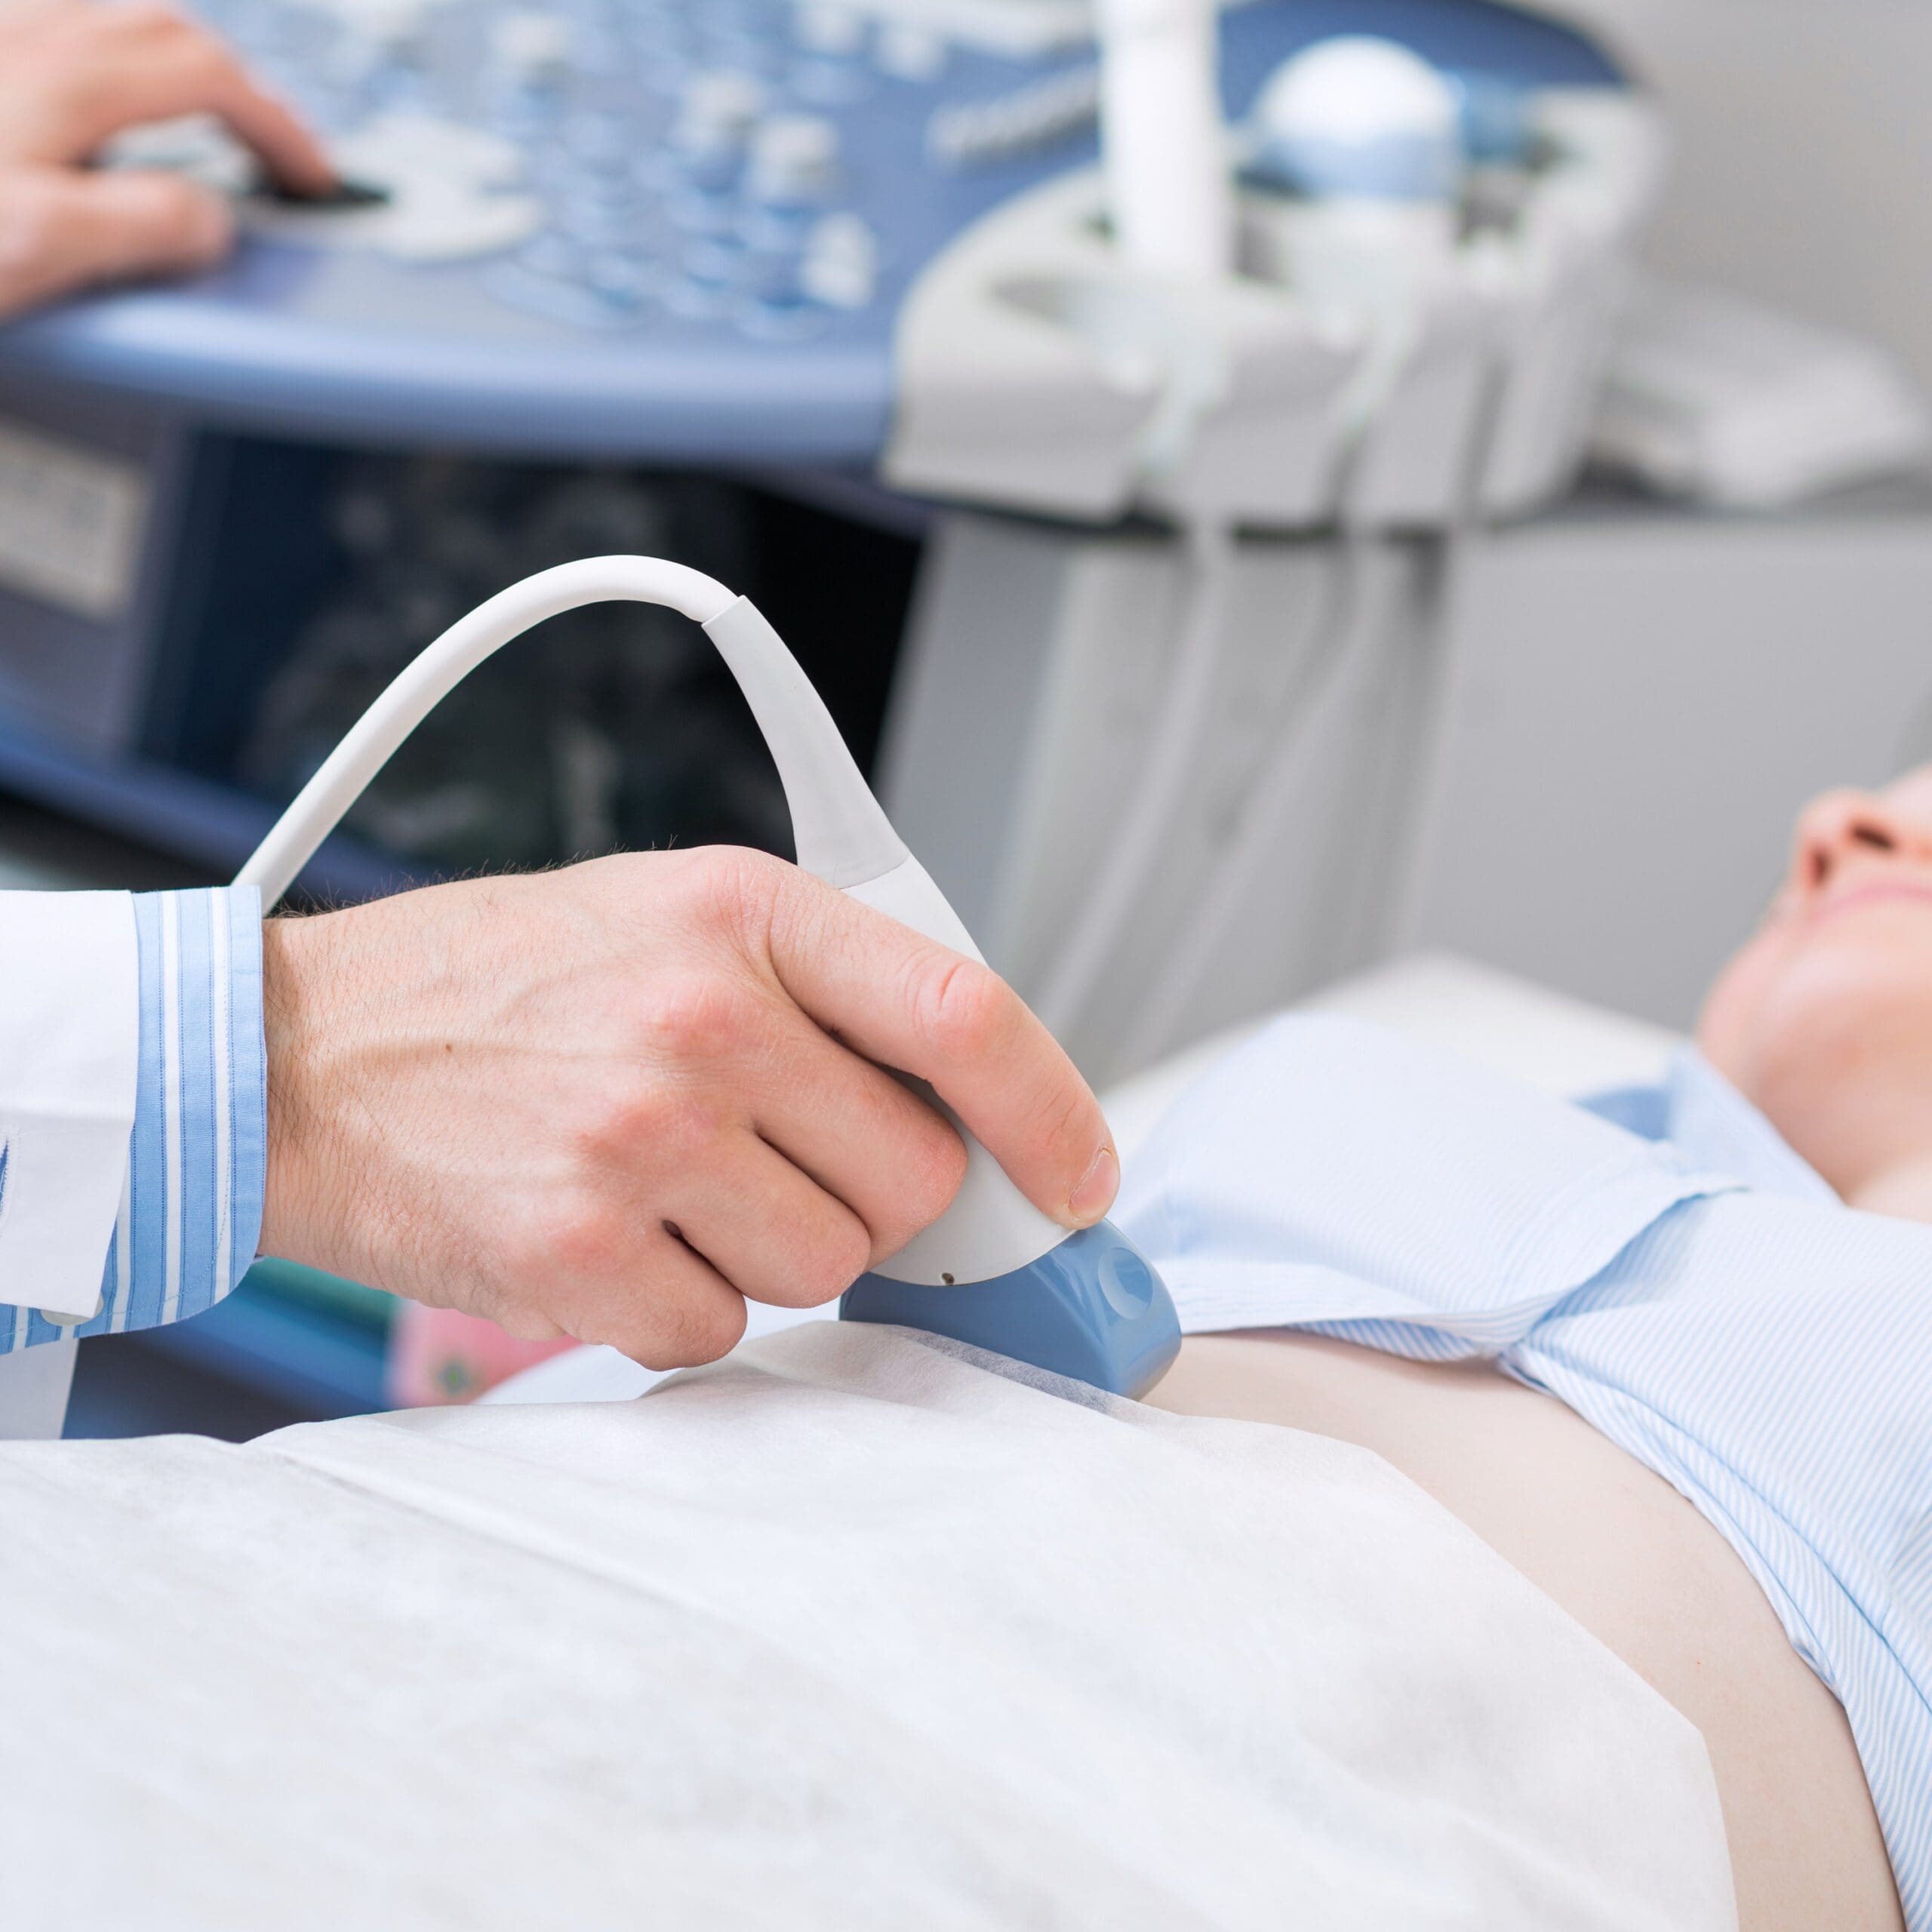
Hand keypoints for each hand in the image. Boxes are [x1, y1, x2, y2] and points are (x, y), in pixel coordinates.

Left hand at [0, 1, 333, 318]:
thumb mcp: (39, 246)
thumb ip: (143, 230)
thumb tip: (211, 223)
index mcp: (71, 83)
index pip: (213, 80)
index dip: (280, 129)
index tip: (312, 178)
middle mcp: (28, 41)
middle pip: (169, 34)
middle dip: (243, 89)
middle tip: (276, 147)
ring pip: (109, 19)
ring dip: (176, 61)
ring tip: (203, 110)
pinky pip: (50, 28)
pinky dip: (101, 56)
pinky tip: (94, 93)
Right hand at [261, 848, 1121, 1369]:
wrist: (297, 1056)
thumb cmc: (491, 986)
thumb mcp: (668, 915)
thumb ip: (821, 986)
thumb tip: (968, 1097)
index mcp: (744, 913)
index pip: (965, 1015)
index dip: (1053, 1111)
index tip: (1081, 1175)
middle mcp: (704, 1017)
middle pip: (914, 1176)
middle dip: (869, 1192)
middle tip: (772, 1158)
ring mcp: (643, 1136)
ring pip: (828, 1265)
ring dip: (770, 1249)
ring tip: (669, 1183)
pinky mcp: (579, 1250)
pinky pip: (720, 1328)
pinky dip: (680, 1303)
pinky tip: (612, 1235)